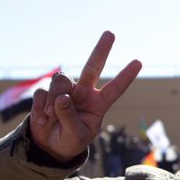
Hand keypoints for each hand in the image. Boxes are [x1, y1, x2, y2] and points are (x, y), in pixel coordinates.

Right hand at [30, 31, 141, 161]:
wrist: (50, 146)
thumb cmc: (70, 141)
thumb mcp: (77, 136)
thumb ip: (70, 118)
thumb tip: (62, 97)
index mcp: (98, 104)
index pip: (114, 89)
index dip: (125, 76)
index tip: (138, 62)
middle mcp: (83, 93)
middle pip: (92, 67)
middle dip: (101, 50)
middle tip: (111, 33)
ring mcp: (65, 91)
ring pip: (60, 81)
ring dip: (54, 98)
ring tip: (51, 116)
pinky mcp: (47, 93)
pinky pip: (43, 93)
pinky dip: (41, 108)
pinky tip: (44, 119)